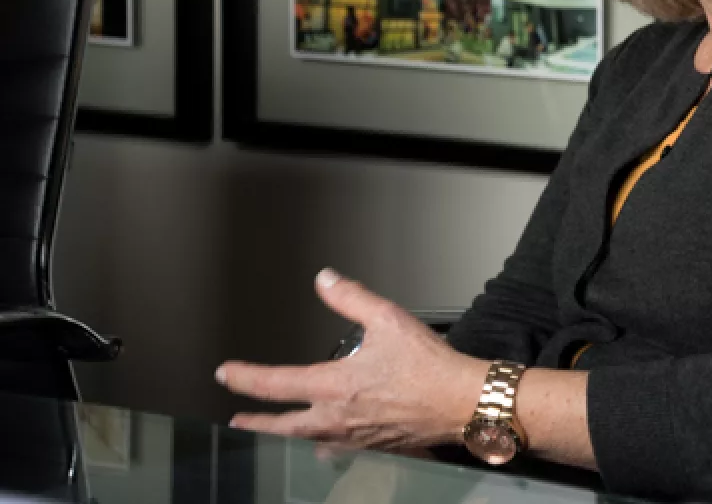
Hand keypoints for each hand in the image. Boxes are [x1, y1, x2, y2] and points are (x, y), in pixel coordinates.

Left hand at [216, 269, 485, 449]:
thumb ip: (351, 299)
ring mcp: (354, 437)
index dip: (245, 378)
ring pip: (306, 441)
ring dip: (283, 437)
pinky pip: (336, 451)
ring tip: (275, 434)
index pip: (275, 384)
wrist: (463, 402)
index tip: (227, 373)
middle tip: (236, 421)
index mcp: (335, 386)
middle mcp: (337, 417)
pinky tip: (324, 446)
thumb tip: (326, 281)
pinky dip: (321, 447)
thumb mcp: (388, 319)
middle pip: (281, 427)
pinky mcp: (374, 447)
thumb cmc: (431, 367)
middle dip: (255, 423)